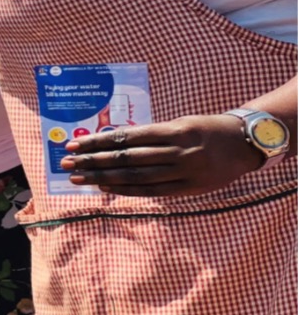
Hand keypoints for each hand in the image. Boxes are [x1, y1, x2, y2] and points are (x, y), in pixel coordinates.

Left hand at [62, 114, 265, 196]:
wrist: (247, 143)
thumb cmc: (207, 129)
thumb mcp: (181, 123)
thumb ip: (151, 135)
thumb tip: (114, 143)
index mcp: (175, 130)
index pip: (127, 137)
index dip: (98, 143)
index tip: (73, 145)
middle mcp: (179, 151)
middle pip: (127, 158)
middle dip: (93, 161)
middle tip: (66, 164)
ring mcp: (185, 172)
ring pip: (136, 176)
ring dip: (104, 177)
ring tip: (79, 177)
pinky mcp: (190, 189)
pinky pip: (153, 191)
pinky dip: (127, 190)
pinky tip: (105, 187)